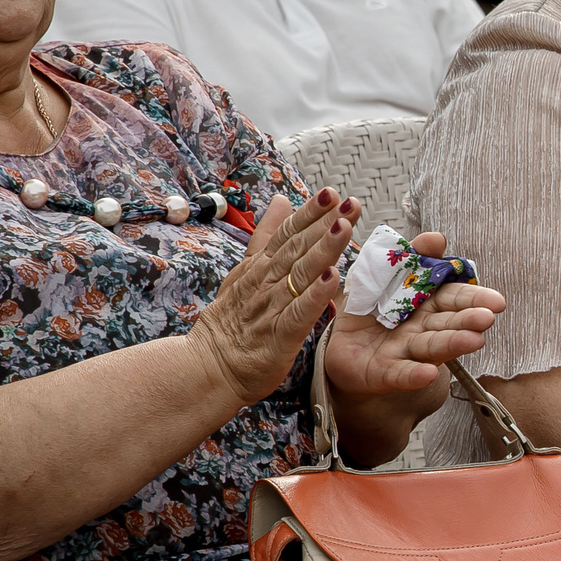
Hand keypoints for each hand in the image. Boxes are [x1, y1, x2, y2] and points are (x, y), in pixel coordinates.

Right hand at [188, 188, 353, 406]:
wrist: (210, 367)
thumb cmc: (233, 320)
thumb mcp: (246, 271)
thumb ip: (266, 236)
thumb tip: (281, 200)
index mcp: (262, 267)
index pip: (289, 234)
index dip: (311, 213)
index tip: (333, 193)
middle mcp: (267, 282)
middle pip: (299, 248)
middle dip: (325, 224)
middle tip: (350, 203)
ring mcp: (272, 307)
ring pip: (301, 274)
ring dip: (324, 250)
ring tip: (344, 228)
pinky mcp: (278, 336)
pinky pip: (299, 312)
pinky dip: (315, 295)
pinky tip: (332, 277)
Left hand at [323, 232, 507, 396]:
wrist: (338, 346)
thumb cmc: (367, 309)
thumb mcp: (381, 273)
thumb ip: (410, 256)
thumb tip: (437, 239)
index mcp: (425, 304)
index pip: (454, 298)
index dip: (475, 298)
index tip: (496, 301)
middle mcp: (422, 329)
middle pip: (448, 323)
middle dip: (468, 320)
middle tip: (487, 317)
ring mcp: (406, 352)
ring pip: (432, 346)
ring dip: (453, 343)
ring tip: (474, 340)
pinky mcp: (385, 374)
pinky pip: (400, 374)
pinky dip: (414, 375)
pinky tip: (428, 373)